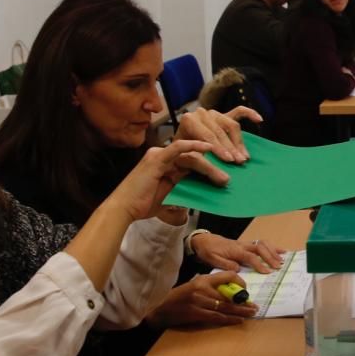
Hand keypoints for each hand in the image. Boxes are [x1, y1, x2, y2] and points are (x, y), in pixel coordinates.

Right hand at [103, 140, 224, 221]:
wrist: (124, 209)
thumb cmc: (144, 205)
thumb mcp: (172, 196)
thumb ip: (186, 191)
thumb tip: (206, 192)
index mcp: (168, 164)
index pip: (195, 161)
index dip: (212, 167)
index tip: (228, 175)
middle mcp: (164, 156)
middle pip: (196, 158)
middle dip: (215, 167)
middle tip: (231, 178)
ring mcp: (159, 155)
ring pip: (191, 156)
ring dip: (210, 165)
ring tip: (224, 177)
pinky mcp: (156, 158)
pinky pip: (178, 148)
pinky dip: (194, 146)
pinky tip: (208, 148)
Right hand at [146, 270, 257, 327]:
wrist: (161, 307)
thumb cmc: (180, 295)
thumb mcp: (196, 284)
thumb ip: (212, 286)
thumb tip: (232, 292)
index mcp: (203, 279)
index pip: (227, 276)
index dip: (239, 282)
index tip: (246, 289)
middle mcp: (203, 289)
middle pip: (228, 295)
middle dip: (243, 302)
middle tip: (255, 306)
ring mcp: (199, 302)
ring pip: (225, 307)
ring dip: (240, 312)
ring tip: (251, 313)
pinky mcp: (196, 314)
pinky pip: (216, 317)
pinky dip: (229, 319)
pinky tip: (239, 320)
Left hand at [174, 106, 261, 163]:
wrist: (178, 150)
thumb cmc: (181, 156)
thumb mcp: (187, 162)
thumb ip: (206, 168)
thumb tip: (225, 180)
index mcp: (189, 120)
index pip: (208, 135)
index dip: (219, 148)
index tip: (228, 161)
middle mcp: (201, 113)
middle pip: (220, 131)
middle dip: (230, 148)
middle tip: (239, 162)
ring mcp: (213, 113)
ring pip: (231, 125)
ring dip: (239, 142)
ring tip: (244, 157)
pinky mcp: (223, 115)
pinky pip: (239, 112)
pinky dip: (249, 114)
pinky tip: (259, 120)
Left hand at [191, 233, 284, 271]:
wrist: (204, 240)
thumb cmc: (208, 251)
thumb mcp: (213, 259)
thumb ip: (226, 264)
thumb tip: (239, 269)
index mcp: (235, 250)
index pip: (250, 257)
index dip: (259, 264)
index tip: (267, 272)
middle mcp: (242, 245)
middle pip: (260, 248)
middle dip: (270, 257)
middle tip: (278, 266)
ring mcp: (245, 244)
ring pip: (262, 244)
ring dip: (273, 251)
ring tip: (282, 259)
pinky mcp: (246, 244)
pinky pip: (261, 243)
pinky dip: (272, 247)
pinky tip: (280, 251)